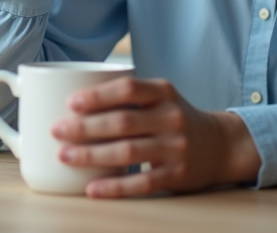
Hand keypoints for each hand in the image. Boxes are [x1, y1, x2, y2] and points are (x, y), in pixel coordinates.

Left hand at [50, 77, 260, 197]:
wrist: (219, 146)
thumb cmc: (174, 118)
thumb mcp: (160, 97)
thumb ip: (127, 95)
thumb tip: (72, 100)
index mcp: (163, 92)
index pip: (128, 89)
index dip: (98, 95)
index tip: (70, 103)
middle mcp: (171, 117)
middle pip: (122, 122)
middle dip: (85, 127)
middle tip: (56, 130)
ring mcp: (175, 148)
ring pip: (127, 152)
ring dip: (91, 155)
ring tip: (64, 156)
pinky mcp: (176, 175)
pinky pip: (141, 183)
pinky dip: (114, 187)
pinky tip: (92, 188)